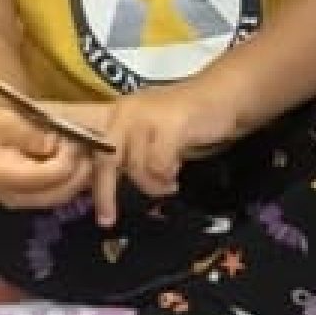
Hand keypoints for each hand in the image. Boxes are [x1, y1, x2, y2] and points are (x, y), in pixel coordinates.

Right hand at [0, 95, 92, 209]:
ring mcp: (23, 201)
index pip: (47, 177)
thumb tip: (52, 145)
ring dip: (80, 176)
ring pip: (64, 195)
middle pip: (59, 193)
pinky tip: (76, 159)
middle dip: (79, 171)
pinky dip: (74, 178)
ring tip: (82, 151)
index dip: (67, 159)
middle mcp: (12, 196)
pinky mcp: (33, 199)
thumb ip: (29, 134)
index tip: (73, 140)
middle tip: (86, 146)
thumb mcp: (7, 120)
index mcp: (1, 176)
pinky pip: (61, 193)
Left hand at [51, 83, 242, 218]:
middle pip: (106, 159)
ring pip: (136, 167)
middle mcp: (126, 112)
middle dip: (105, 193)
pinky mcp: (169, 124)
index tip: (94, 210)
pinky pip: (159, 165)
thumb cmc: (188, 119)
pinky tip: (176, 172)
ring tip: (168, 182)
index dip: (91, 180)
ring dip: (153, 183)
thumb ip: (131, 152)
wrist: (224, 95)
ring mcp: (147, 117)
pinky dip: (168, 174)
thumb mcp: (151, 134)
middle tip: (108, 219)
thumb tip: (109, 183)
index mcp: (118, 115)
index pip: (94, 149)